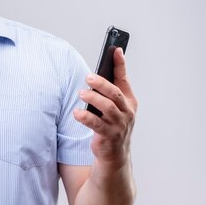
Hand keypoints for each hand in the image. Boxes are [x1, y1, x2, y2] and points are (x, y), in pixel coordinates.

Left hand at [74, 47, 137, 163]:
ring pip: (108, 107)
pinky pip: (97, 124)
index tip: (115, 50)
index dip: (120, 64)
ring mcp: (119, 124)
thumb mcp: (113, 108)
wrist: (115, 155)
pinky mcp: (109, 136)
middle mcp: (127, 112)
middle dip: (102, 83)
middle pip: (115, 93)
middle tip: (89, 76)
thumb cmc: (111, 126)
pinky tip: (76, 113)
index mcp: (128, 102)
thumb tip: (92, 75)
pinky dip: (86, 117)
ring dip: (93, 98)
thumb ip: (106, 93)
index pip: (123, 79)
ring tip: (81, 93)